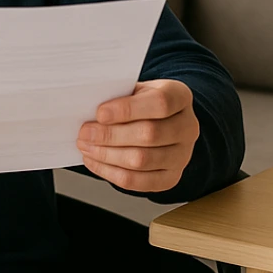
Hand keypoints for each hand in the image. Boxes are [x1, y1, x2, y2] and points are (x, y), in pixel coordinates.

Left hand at [76, 79, 198, 192]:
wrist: (163, 122)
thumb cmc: (143, 104)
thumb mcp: (135, 90)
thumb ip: (118, 97)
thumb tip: (89, 111)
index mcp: (180, 97)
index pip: (160, 103)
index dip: (127, 109)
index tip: (100, 113)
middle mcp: (187, 127)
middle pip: (150, 134)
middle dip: (110, 135)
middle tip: (85, 133)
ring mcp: (182, 155)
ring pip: (142, 160)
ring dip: (107, 155)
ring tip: (86, 146)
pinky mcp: (171, 178)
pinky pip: (138, 182)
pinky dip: (110, 173)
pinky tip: (95, 161)